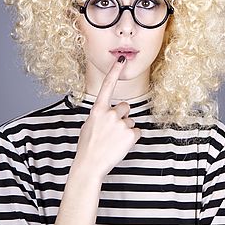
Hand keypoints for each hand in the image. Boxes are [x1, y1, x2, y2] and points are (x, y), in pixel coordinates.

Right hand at [74, 56, 141, 179]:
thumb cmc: (87, 147)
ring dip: (125, 130)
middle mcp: (110, 113)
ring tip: (114, 142)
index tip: (122, 59)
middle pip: (125, 107)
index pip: (107, 86)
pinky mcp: (130, 134)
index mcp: (98, 110)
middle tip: (112, 132)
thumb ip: (100, 115)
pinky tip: (120, 146)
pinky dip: (131, 139)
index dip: (115, 71)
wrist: (89, 165)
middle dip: (122, 117)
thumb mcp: (89, 125)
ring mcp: (121, 124)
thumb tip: (109, 113)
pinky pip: (137, 132)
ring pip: (131, 121)